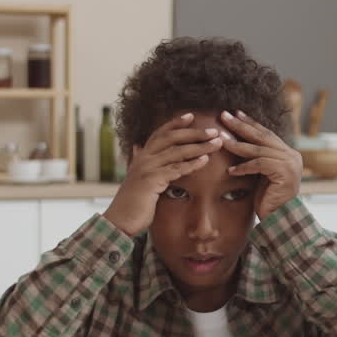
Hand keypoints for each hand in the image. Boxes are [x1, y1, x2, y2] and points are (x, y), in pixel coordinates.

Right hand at [102, 113, 223, 235]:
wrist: (119, 221)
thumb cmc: (132, 203)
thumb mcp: (137, 178)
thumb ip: (140, 163)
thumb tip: (137, 148)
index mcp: (141, 157)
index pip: (160, 134)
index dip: (175, 123)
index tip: (191, 116)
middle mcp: (143, 159)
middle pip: (171, 138)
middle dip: (194, 133)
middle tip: (213, 131)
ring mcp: (147, 168)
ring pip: (177, 152)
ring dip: (199, 147)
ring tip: (216, 144)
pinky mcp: (152, 180)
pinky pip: (176, 169)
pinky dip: (192, 164)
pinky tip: (205, 161)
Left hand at [219, 110, 301, 218]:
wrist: (280, 220)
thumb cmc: (268, 199)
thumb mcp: (262, 174)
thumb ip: (258, 158)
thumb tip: (238, 141)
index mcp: (288, 153)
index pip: (266, 134)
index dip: (250, 123)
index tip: (235, 113)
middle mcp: (292, 156)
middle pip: (262, 136)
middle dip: (241, 126)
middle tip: (224, 115)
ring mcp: (290, 164)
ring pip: (259, 150)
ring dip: (238, 145)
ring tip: (221, 140)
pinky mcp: (284, 173)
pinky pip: (259, 165)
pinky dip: (244, 167)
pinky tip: (230, 171)